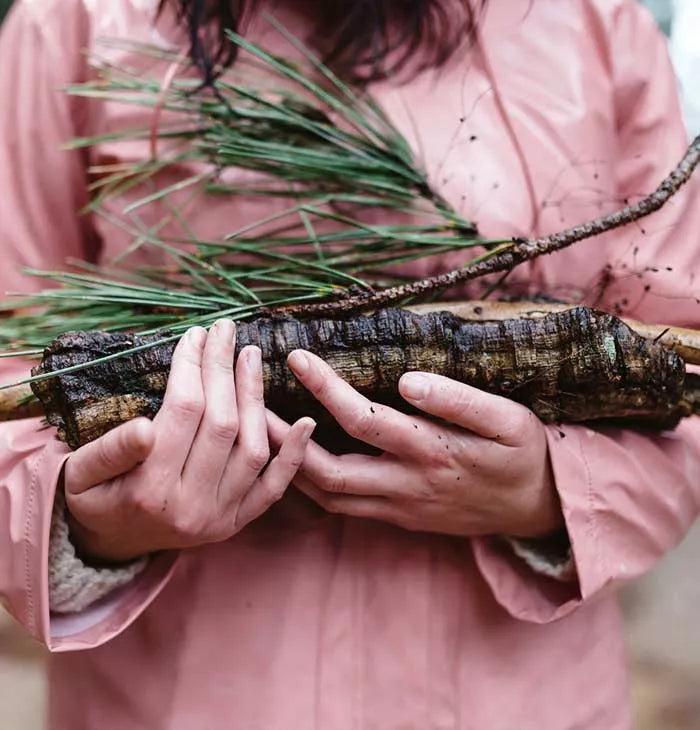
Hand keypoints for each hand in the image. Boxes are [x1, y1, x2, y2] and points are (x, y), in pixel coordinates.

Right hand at [64, 320, 314, 562]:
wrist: (111, 542)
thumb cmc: (94, 497)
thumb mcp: (79, 474)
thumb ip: (110, 452)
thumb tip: (145, 427)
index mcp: (148, 491)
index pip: (183, 412)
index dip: (192, 367)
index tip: (196, 334)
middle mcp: (190, 507)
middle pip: (221, 423)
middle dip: (223, 369)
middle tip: (225, 330)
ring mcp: (219, 517)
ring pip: (250, 448)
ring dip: (254, 396)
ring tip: (249, 355)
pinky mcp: (237, 521)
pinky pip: (272, 488)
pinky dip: (291, 455)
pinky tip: (305, 422)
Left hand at [267, 350, 561, 538]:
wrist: (536, 511)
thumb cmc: (522, 455)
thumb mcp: (508, 420)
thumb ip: (458, 400)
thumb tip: (406, 380)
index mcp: (431, 453)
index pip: (363, 419)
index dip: (325, 388)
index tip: (296, 357)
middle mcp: (406, 486)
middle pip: (327, 471)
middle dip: (283, 439)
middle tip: (249, 404)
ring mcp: (398, 508)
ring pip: (327, 496)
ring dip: (289, 465)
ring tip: (259, 430)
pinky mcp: (397, 518)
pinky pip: (342, 506)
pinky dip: (310, 484)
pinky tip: (295, 458)